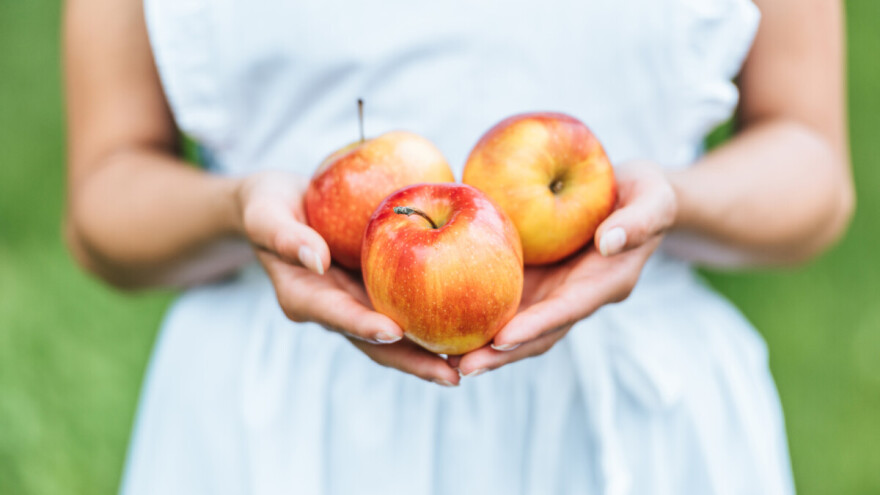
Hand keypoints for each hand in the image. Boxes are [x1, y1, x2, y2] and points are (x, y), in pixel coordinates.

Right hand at [237, 171, 459, 385]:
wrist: (277, 205)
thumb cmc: (266, 206)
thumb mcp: (266, 214)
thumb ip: (286, 236)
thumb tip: (316, 258)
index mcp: (303, 297)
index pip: (336, 315)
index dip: (364, 326)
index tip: (395, 334)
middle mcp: (332, 308)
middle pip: (374, 341)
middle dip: (412, 360)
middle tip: (452, 375)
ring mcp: (355, 303)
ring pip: (395, 335)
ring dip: (429, 351)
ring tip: (469, 363)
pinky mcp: (373, 291)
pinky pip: (405, 306)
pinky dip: (432, 317)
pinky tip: (469, 320)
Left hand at [449, 161, 677, 376]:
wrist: (634, 194)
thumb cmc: (647, 193)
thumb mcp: (654, 198)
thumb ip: (639, 221)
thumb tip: (609, 241)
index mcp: (603, 284)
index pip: (566, 311)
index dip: (536, 327)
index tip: (502, 339)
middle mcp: (573, 296)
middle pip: (535, 333)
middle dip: (500, 353)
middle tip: (462, 367)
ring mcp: (551, 290)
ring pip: (514, 323)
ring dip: (482, 343)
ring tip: (441, 354)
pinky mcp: (534, 277)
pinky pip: (502, 296)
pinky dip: (475, 309)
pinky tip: (440, 312)